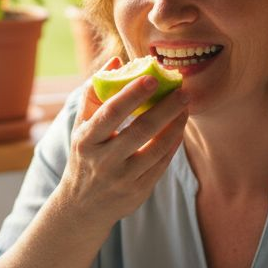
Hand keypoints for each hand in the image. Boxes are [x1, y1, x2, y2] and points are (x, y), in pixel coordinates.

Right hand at [57, 57, 188, 228]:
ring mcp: (122, 179)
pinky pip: (161, 164)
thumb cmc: (85, 155)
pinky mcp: (138, 192)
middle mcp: (103, 161)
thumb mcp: (81, 127)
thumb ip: (95, 93)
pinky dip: (173, 144)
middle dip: (165, 108)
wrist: (82, 206)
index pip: (111, 113)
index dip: (132, 94)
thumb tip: (117, 62)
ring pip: (156, 149)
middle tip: (183, 90)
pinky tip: (179, 128)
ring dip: (175, 125)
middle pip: (140, 130)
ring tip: (186, 106)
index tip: (152, 77)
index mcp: (86, 140)